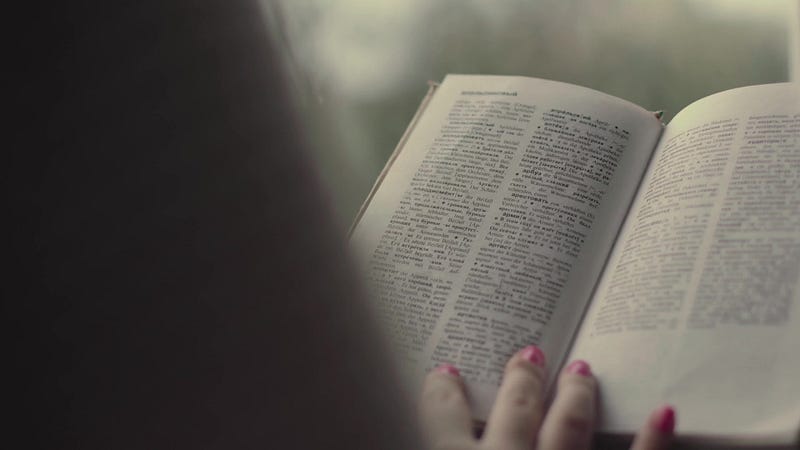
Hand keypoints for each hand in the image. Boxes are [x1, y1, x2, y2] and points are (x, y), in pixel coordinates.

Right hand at [419, 346, 674, 449]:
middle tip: (528, 353)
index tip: (444, 374)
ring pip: (567, 429)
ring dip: (575, 396)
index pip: (441, 419)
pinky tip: (664, 411)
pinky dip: (653, 440)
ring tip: (582, 368)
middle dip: (520, 381)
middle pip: (513, 413)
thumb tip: (401, 448)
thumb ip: (431, 441)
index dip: (442, 395)